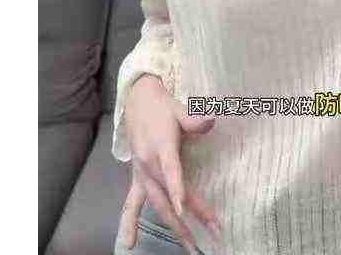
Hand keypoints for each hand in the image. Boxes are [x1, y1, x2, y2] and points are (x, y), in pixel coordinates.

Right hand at [118, 74, 222, 252]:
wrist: (137, 101)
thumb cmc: (163, 107)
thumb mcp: (179, 108)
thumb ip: (194, 118)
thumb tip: (211, 120)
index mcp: (161, 147)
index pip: (171, 171)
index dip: (177, 189)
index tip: (184, 209)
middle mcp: (148, 165)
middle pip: (168, 196)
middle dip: (188, 218)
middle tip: (210, 235)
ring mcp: (141, 174)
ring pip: (157, 205)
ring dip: (173, 226)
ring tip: (190, 246)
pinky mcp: (138, 178)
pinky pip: (132, 204)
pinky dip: (130, 223)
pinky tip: (129, 243)